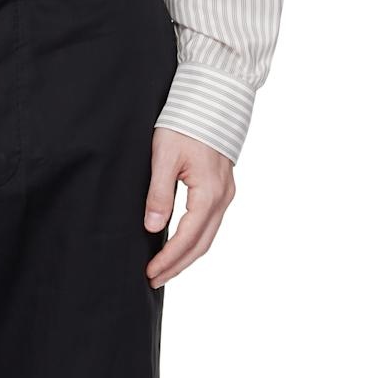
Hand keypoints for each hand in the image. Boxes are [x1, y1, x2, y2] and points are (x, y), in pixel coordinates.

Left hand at [143, 126, 235, 286]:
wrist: (211, 98)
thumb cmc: (184, 123)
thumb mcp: (164, 156)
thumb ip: (159, 193)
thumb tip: (152, 228)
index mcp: (208, 194)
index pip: (186, 238)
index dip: (168, 259)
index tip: (150, 273)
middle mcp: (222, 198)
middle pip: (201, 244)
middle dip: (178, 265)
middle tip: (155, 280)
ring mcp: (226, 193)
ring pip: (209, 236)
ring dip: (188, 255)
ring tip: (166, 267)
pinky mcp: (224, 186)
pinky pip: (211, 222)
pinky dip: (196, 238)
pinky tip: (181, 241)